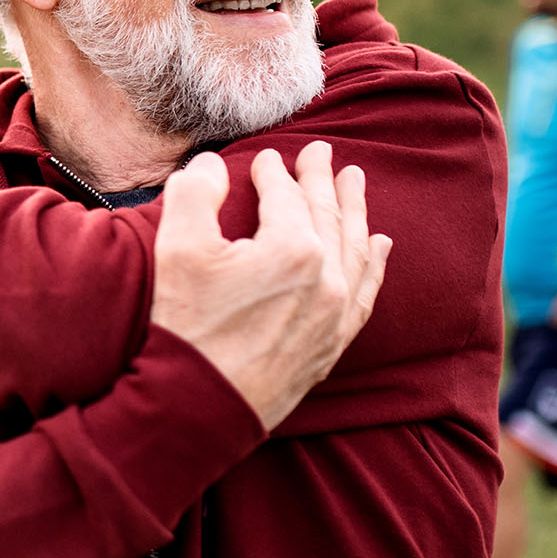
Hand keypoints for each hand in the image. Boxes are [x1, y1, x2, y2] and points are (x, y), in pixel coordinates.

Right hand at [150, 142, 391, 429]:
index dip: (275, 172)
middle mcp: (326, 278)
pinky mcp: (333, 343)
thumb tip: (211, 165)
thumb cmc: (186, 326)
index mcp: (293, 248)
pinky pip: (365, 293)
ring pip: (354, 248)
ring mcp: (335, 313)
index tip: (266, 158)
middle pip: (327, 214)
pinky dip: (373, 264)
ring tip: (355, 182)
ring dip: (355, 211)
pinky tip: (378, 246)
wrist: (198, 405)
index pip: (286, 196)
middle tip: (322, 151)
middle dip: (322, 180)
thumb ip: (195, 193)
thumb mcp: (178, 248)